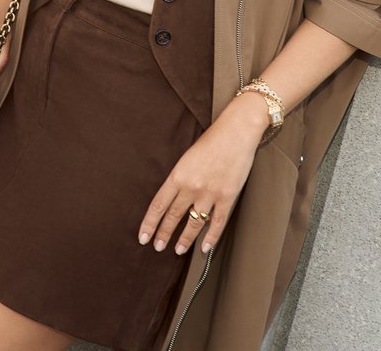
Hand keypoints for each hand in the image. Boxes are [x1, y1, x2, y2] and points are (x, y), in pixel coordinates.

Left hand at [137, 92, 268, 255]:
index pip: (158, 205)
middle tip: (157, 247)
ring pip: (193, 223)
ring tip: (178, 250)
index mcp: (178, 175)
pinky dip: (210, 237)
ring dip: (184, 239)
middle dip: (163, 234)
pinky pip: (217, 223)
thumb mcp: (188, 156)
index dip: (149, 223)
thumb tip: (172, 196)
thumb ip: (180, 176)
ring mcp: (210, 194)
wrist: (236, 131)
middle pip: (173, 216)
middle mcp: (192, 187)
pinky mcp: (227, 197)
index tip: (143, 237)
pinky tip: (204, 248)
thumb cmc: (212, 139)